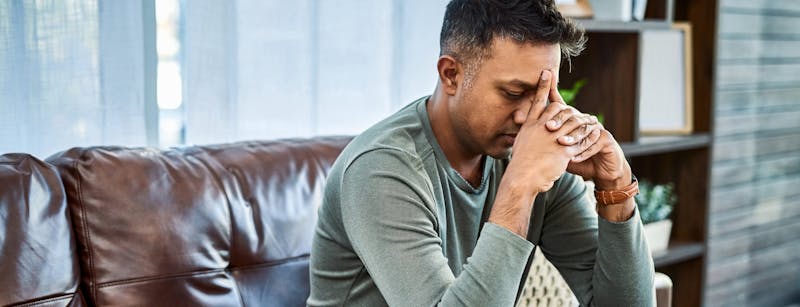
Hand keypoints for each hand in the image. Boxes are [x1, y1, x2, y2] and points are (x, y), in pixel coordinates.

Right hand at [504, 70, 600, 193]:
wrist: (522, 178)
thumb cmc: (520, 164)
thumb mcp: (520, 143)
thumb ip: (527, 133)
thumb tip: (525, 127)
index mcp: (530, 126)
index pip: (538, 101)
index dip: (543, 86)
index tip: (548, 72)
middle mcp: (541, 128)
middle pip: (558, 109)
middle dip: (568, 105)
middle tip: (578, 108)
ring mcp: (553, 137)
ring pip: (573, 123)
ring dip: (584, 120)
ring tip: (592, 119)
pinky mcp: (563, 150)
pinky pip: (579, 140)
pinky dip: (588, 136)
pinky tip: (596, 132)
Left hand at [544, 83, 631, 188]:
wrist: (598, 172)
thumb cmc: (574, 158)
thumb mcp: (555, 147)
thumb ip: (540, 134)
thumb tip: (518, 120)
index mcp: (571, 119)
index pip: (560, 105)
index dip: (552, 94)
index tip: (540, 96)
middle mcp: (585, 120)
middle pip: (572, 115)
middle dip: (560, 120)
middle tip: (548, 127)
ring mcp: (597, 128)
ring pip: (583, 129)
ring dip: (571, 137)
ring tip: (560, 144)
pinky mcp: (607, 140)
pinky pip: (595, 143)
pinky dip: (584, 150)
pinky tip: (574, 157)